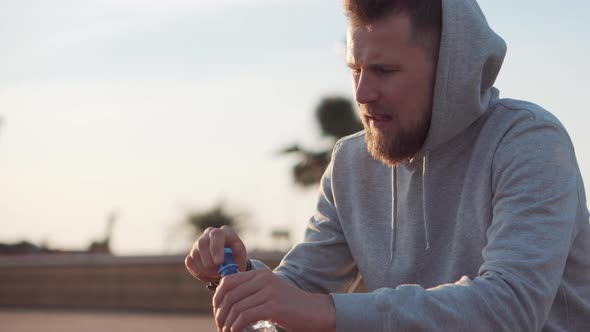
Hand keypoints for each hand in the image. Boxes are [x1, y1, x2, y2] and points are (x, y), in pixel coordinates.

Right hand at [185, 226, 247, 282]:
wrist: (228, 263)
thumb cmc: (236, 258)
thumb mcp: (241, 256)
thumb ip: (238, 254)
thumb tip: (232, 255)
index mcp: (224, 232)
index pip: (216, 235)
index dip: (216, 248)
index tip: (219, 262)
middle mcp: (210, 233)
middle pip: (202, 243)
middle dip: (208, 260)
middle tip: (216, 273)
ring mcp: (199, 242)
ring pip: (195, 254)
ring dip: (205, 269)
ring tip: (216, 275)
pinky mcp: (192, 252)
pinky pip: (190, 262)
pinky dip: (198, 272)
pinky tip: (208, 275)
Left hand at [213, 269, 335, 331]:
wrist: (315, 312)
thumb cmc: (290, 306)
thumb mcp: (270, 292)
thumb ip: (253, 291)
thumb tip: (226, 303)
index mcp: (260, 273)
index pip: (228, 281)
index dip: (217, 298)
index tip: (218, 313)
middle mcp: (263, 279)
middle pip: (229, 294)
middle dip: (220, 313)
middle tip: (220, 325)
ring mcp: (268, 292)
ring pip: (236, 307)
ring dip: (227, 323)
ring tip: (227, 331)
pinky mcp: (273, 306)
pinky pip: (245, 316)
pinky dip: (236, 326)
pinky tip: (235, 331)